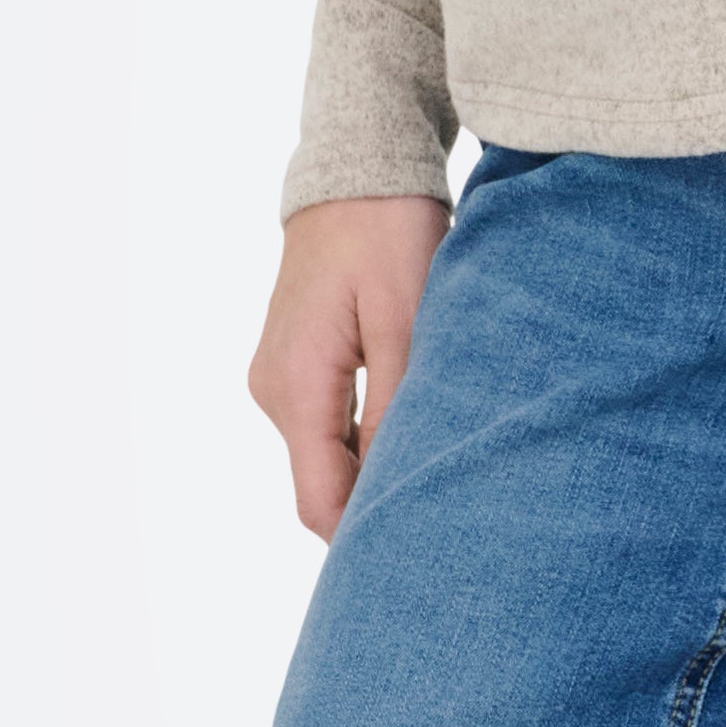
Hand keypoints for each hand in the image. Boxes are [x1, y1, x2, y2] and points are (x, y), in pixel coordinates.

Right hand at [251, 193, 446, 539]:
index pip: (320, 501)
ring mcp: (279, 378)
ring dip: (376, 470)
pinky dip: (367, 439)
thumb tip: (394, 490)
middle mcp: (274, 389)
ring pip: (328, 457)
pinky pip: (329, 425)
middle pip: (323, 485)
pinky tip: (413, 428)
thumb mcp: (407, 320)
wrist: (356, 168)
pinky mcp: (295, 365)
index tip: (422, 558)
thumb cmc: (388, 233)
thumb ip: (398, 409)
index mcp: (297, 385)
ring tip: (442, 468)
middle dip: (377, 508)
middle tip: (450, 518)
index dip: (364, 540)